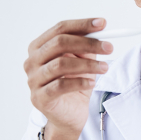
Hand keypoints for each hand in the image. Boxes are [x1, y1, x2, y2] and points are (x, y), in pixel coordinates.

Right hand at [23, 18, 112, 139]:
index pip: (60, 29)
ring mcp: (33, 80)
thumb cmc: (74, 85)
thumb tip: (99, 29)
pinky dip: (80, 82)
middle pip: (59, 43)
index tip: (102, 24)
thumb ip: (86, 46)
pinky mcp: (39, 98)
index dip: (82, 25)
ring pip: (61, 64)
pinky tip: (92, 82)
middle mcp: (32, 61)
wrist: (70, 115)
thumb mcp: (83, 61)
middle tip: (109, 47)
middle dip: (87, 43)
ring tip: (105, 68)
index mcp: (39, 47)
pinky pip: (60, 85)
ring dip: (87, 64)